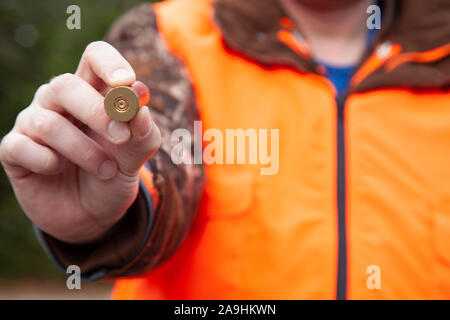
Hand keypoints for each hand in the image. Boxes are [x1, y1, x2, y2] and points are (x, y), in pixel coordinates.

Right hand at [0, 41, 160, 243]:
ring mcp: (33, 123)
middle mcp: (59, 101)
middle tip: (121, 138)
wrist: (93, 214)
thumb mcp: (136, 158)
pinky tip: (60, 170)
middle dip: (97, 112)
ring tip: (106, 170)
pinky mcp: (14, 151)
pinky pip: (21, 147)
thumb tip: (140, 106)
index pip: (94, 57)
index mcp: (92, 92)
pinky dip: (47, 162)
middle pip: (65, 85)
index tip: (126, 83)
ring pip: (47, 122)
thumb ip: (142, 133)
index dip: (109, 63)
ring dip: (83, 150)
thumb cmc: (114, 174)